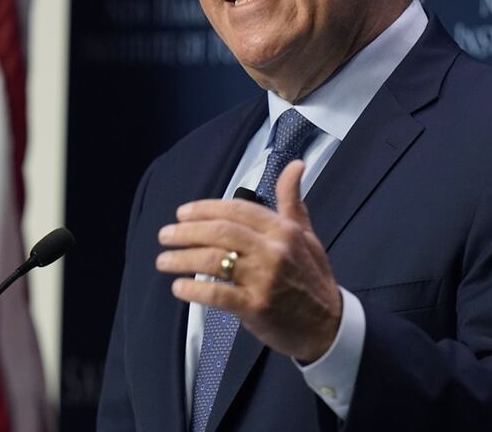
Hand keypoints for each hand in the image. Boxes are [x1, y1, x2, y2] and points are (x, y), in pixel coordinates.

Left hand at [156, 160, 342, 362]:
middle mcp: (273, 250)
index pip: (237, 209)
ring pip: (213, 260)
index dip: (205, 209)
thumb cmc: (312, 278)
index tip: (182, 213)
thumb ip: (292, 201)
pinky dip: (193, 289)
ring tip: (163, 261)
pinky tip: (179, 287)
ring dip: (182, 258)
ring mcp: (264, 279)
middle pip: (220, 232)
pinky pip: (217, 294)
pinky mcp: (255, 307)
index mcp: (283, 230)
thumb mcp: (306, 235)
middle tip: (165, 235)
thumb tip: (295, 164)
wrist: (328, 326)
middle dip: (186, 232)